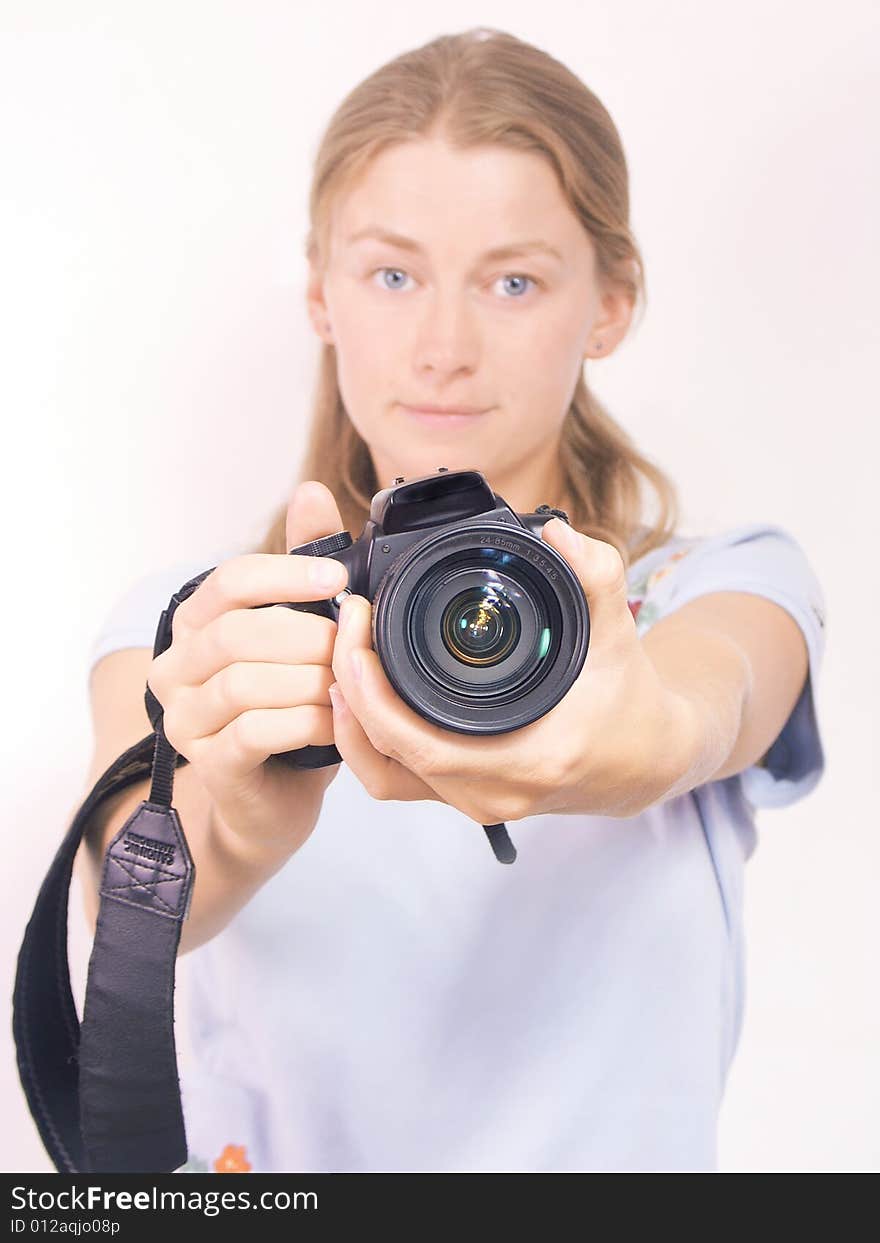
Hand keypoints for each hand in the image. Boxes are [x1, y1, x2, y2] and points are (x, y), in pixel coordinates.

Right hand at [147, 480, 349, 854]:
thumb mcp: (298, 631)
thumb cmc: (286, 704)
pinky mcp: (210, 763)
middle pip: (238, 633)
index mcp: (196, 624)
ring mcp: (186, 719)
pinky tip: (333, 720)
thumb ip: (301, 564)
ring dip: (310, 680)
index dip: (285, 575)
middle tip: (351, 646)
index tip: (337, 580)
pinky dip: (306, 721)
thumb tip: (310, 491)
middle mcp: (177, 668)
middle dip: (307, 637)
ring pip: (246, 683)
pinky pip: (258, 732)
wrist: (271, 796)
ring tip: (346, 685)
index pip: (230, 582)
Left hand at [328, 518, 693, 823]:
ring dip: (351, 720)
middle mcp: (492, 792)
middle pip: (385, 756)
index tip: (357, 626)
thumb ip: (597, 577)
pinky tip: (358, 694)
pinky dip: (368, 740)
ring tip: (342, 658)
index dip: (371, 691)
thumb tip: (559, 533)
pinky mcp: (463, 795)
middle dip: (349, 689)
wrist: (644, 760)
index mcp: (526, 759)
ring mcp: (474, 801)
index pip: (418, 742)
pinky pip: (396, 778)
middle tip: (344, 625)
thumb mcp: (619, 633)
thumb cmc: (630, 700)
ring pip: (381, 774)